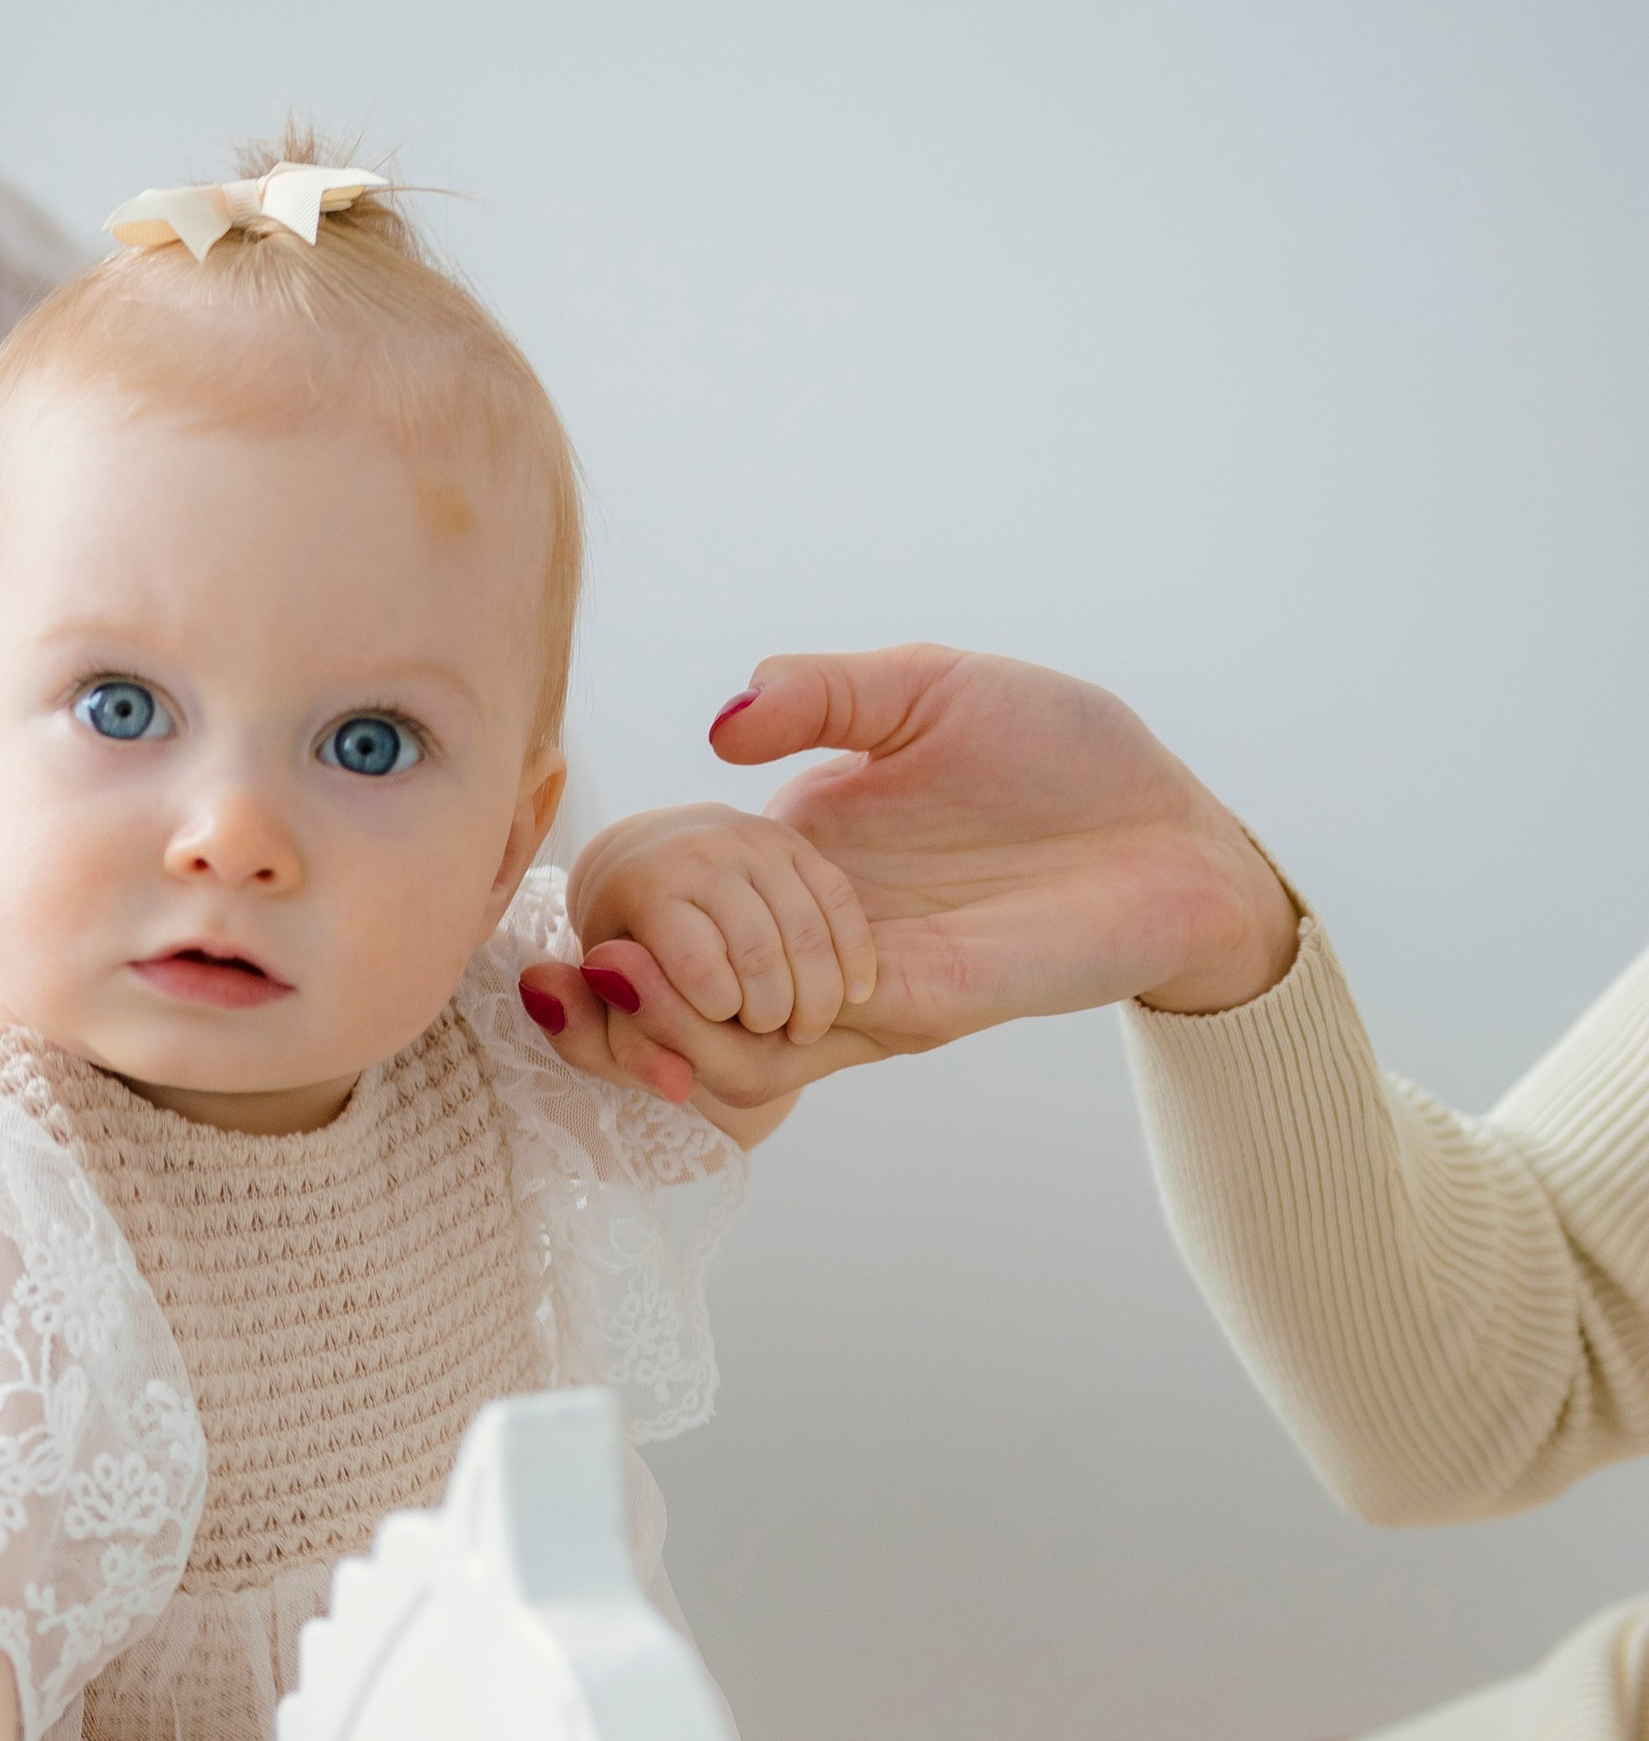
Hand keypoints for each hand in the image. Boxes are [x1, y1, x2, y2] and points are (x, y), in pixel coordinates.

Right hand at [532, 649, 1299, 1115]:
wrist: (1176, 834)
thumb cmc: (1067, 753)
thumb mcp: (926, 687)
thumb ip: (823, 692)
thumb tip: (718, 725)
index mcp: (801, 850)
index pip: (670, 902)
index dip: (606, 912)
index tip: (564, 906)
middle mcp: (810, 930)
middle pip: (666, 1000)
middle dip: (594, 1003)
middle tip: (566, 973)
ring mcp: (850, 982)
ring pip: (708, 1048)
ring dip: (640, 1027)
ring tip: (610, 977)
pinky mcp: (903, 1009)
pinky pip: (786, 1053)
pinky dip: (713, 1037)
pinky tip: (673, 990)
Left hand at [567, 803, 877, 1048]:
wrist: (654, 865)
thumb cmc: (632, 957)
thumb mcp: (616, 1008)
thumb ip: (636, 1053)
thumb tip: (677, 1090)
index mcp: (643, 888)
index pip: (697, 964)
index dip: (718, 1010)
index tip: (720, 1025)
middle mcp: (699, 851)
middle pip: (757, 952)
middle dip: (771, 1011)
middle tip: (767, 1035)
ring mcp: (753, 840)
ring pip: (805, 930)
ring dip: (816, 995)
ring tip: (802, 1027)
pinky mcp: (795, 841)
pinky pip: (837, 900)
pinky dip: (853, 957)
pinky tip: (852, 996)